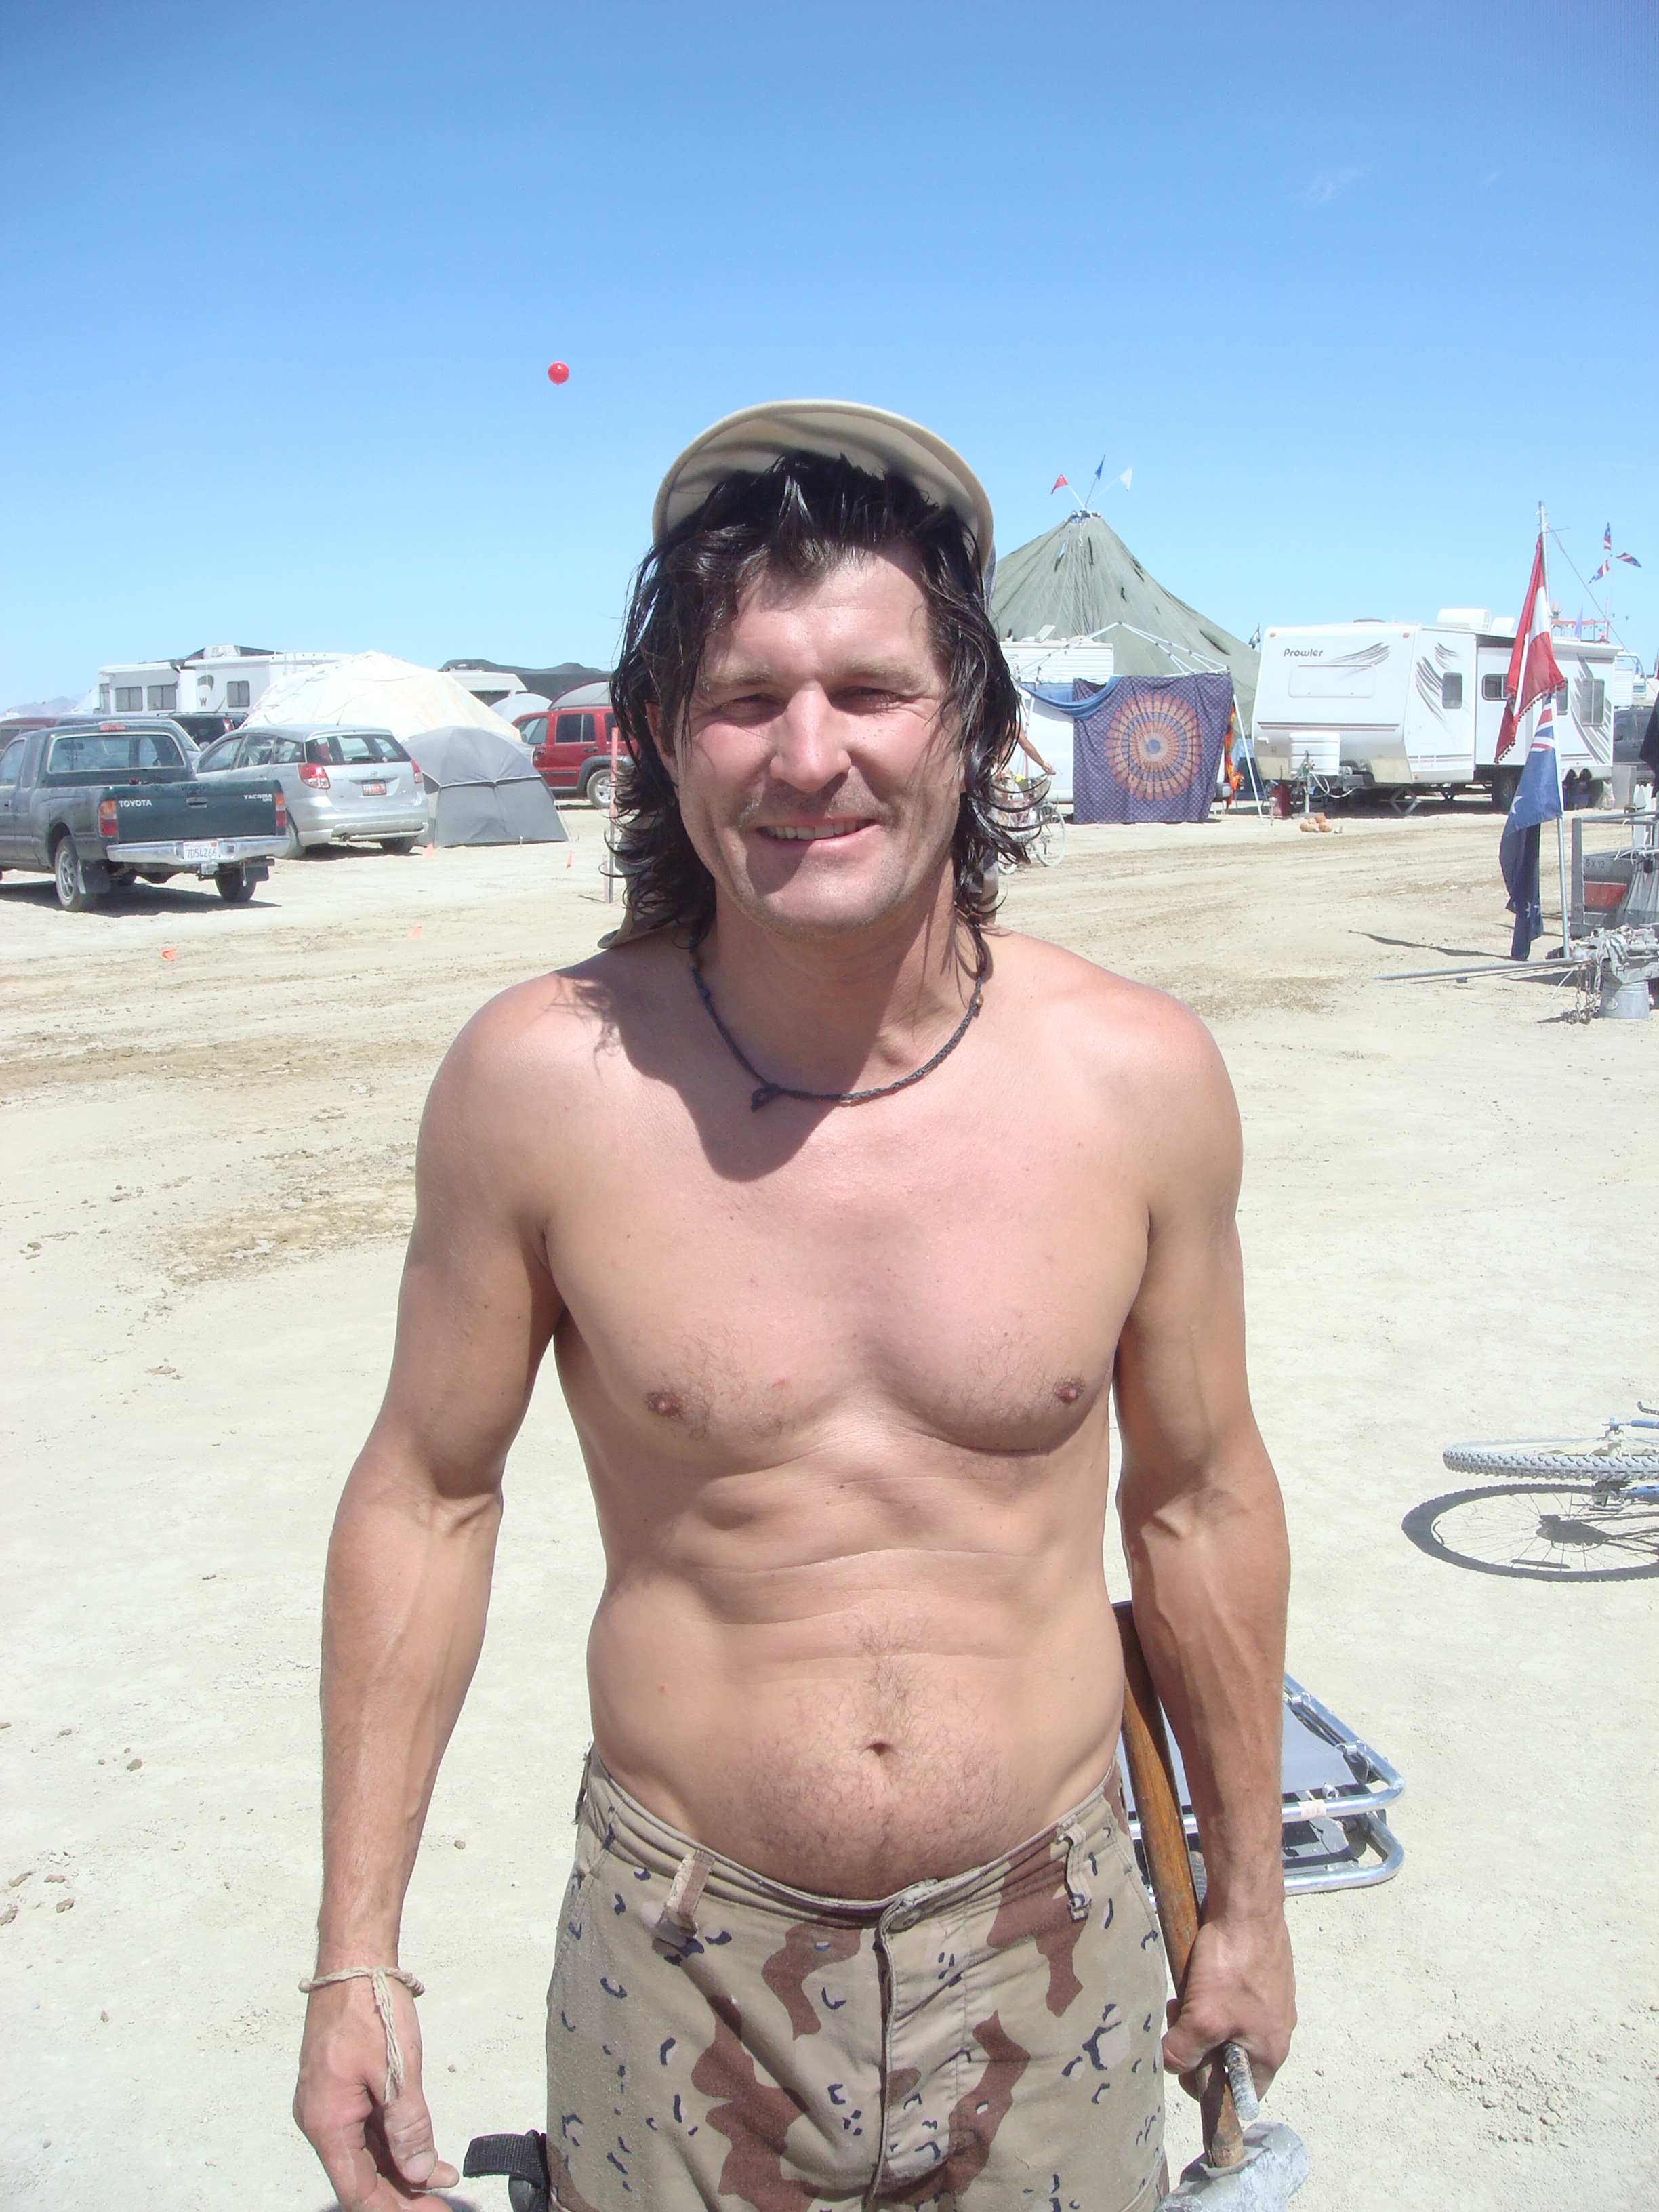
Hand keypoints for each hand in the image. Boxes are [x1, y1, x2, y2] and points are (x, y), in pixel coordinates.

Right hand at [294, 1976, 459, 2207]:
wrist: (352, 1959)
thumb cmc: (369, 2007)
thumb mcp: (396, 2071)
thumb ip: (408, 2127)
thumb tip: (420, 2174)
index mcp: (327, 2123)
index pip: (358, 2190)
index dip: (395, 2210)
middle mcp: (321, 2120)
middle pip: (360, 2178)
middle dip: (401, 2196)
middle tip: (440, 2205)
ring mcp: (329, 2104)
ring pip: (365, 2155)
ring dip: (400, 2171)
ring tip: (439, 2181)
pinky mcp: (340, 2089)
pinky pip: (365, 2131)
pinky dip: (392, 2144)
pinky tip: (420, 2151)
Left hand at [1162, 1908, 1295, 2101]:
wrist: (1246, 1906)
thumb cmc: (1233, 1965)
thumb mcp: (1204, 2019)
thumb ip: (1186, 2052)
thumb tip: (1173, 2065)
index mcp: (1271, 2052)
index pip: (1240, 2093)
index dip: (1208, 2086)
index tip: (1184, 2061)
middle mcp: (1276, 2030)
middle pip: (1228, 2055)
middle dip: (1198, 2041)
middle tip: (1179, 2017)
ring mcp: (1269, 2001)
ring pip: (1225, 2024)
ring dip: (1200, 2014)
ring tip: (1184, 1992)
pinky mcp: (1258, 1977)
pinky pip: (1229, 1998)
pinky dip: (1208, 1992)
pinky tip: (1195, 1975)